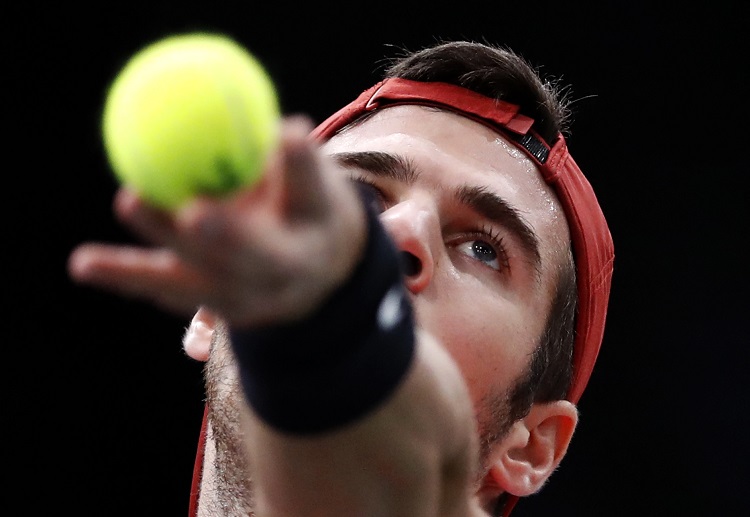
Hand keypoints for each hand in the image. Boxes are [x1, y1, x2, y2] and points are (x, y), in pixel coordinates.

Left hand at [67, 115, 366, 327]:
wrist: (317, 276)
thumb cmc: (305, 206)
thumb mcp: (310, 176)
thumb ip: (284, 150)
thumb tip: (247, 106)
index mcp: (318, 227)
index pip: (313, 191)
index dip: (301, 166)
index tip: (288, 134)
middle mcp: (289, 270)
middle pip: (257, 255)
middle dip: (227, 235)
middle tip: (194, 211)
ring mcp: (251, 298)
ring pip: (202, 276)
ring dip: (163, 242)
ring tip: (128, 203)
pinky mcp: (216, 309)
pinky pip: (167, 289)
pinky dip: (126, 274)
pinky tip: (87, 265)